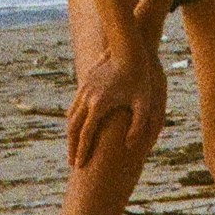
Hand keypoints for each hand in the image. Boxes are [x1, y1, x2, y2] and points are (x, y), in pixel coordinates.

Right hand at [66, 33, 166, 167]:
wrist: (128, 48)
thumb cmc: (140, 77)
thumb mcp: (144, 104)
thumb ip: (138, 127)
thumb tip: (129, 146)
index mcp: (99, 104)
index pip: (86, 134)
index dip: (82, 151)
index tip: (80, 166)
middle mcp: (87, 98)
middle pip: (73, 128)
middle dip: (72, 147)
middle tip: (73, 163)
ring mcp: (84, 89)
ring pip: (71, 116)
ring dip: (70, 134)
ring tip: (73, 148)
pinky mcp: (85, 83)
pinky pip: (74, 106)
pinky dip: (73, 120)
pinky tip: (77, 128)